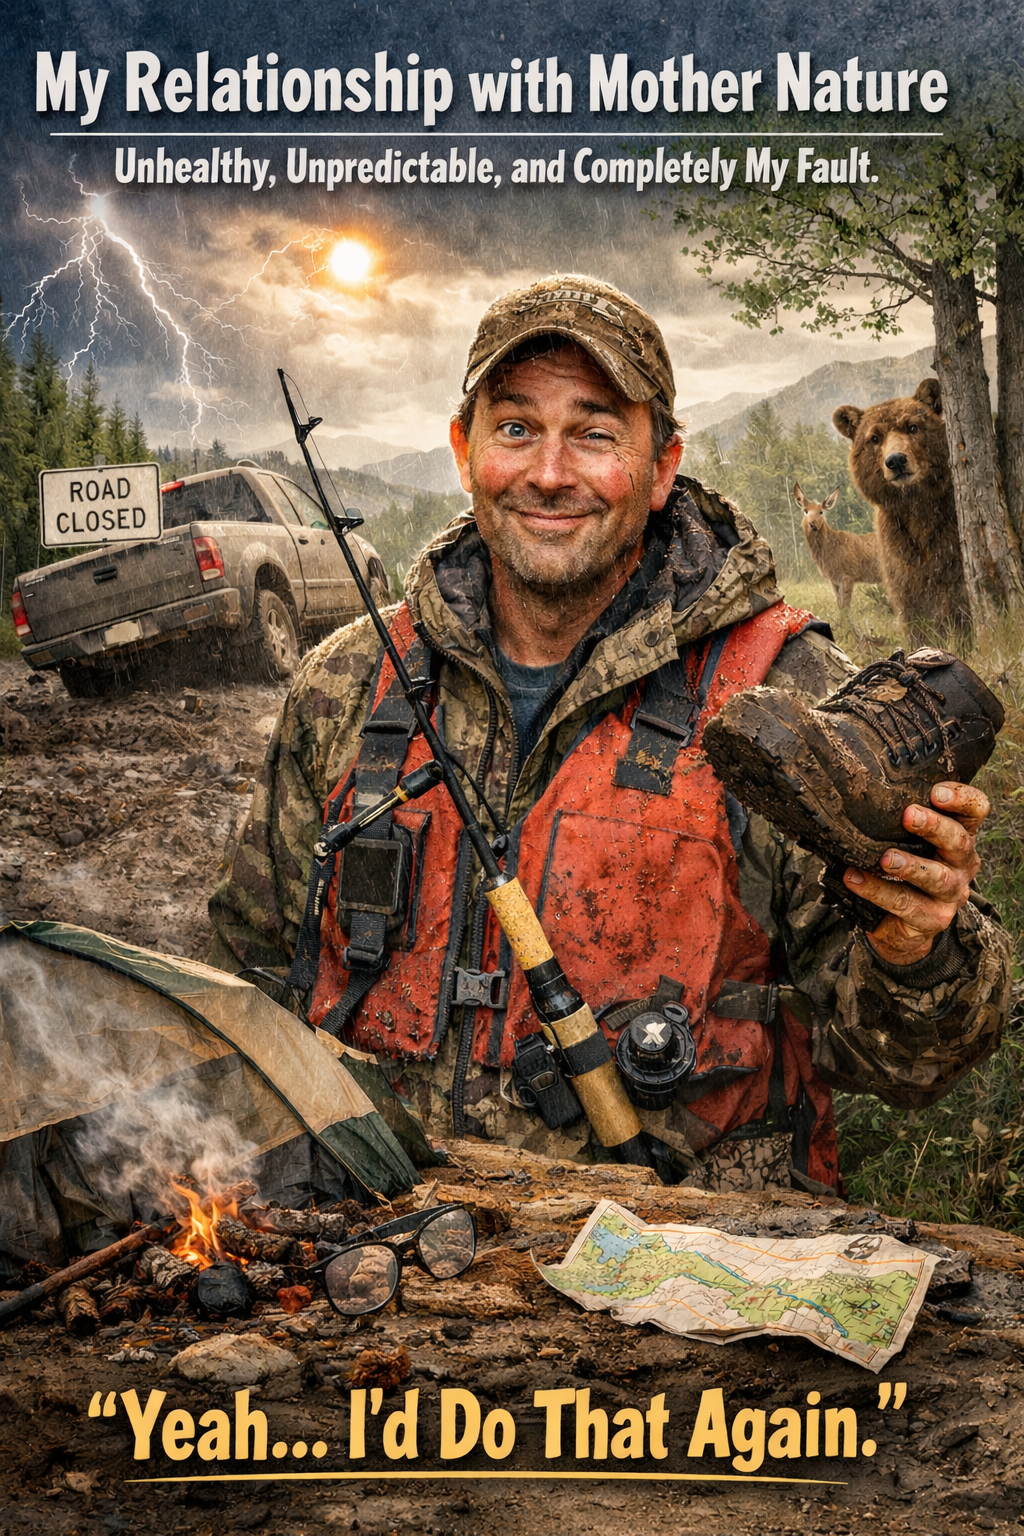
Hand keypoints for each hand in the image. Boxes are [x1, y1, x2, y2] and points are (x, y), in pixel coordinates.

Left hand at [843, 782, 988, 965]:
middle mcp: (962, 864)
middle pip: (959, 841)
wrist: (901, 925)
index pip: (975, 811)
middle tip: (909, 815)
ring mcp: (951, 894)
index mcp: (960, 836)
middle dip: (934, 826)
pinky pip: (907, 904)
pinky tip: (855, 879)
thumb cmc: (902, 870)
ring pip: (937, 878)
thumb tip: (858, 792)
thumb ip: (898, 820)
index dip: (962, 798)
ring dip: (911, 866)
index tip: (936, 792)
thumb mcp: (906, 841)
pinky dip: (878, 891)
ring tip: (885, 859)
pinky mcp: (934, 919)